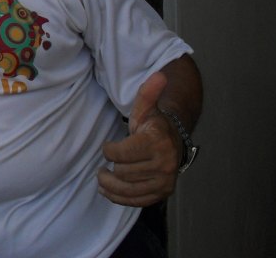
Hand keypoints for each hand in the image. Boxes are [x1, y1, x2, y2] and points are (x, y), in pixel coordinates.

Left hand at [98, 71, 180, 206]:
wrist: (173, 143)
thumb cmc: (152, 125)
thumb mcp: (146, 108)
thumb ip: (148, 93)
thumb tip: (159, 74)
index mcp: (157, 141)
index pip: (122, 153)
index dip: (109, 150)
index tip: (108, 147)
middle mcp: (164, 163)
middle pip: (123, 172)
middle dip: (109, 169)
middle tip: (103, 166)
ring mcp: (165, 180)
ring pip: (128, 189)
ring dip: (110, 186)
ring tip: (103, 178)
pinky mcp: (163, 193)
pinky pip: (137, 201)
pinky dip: (120, 198)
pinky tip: (109, 191)